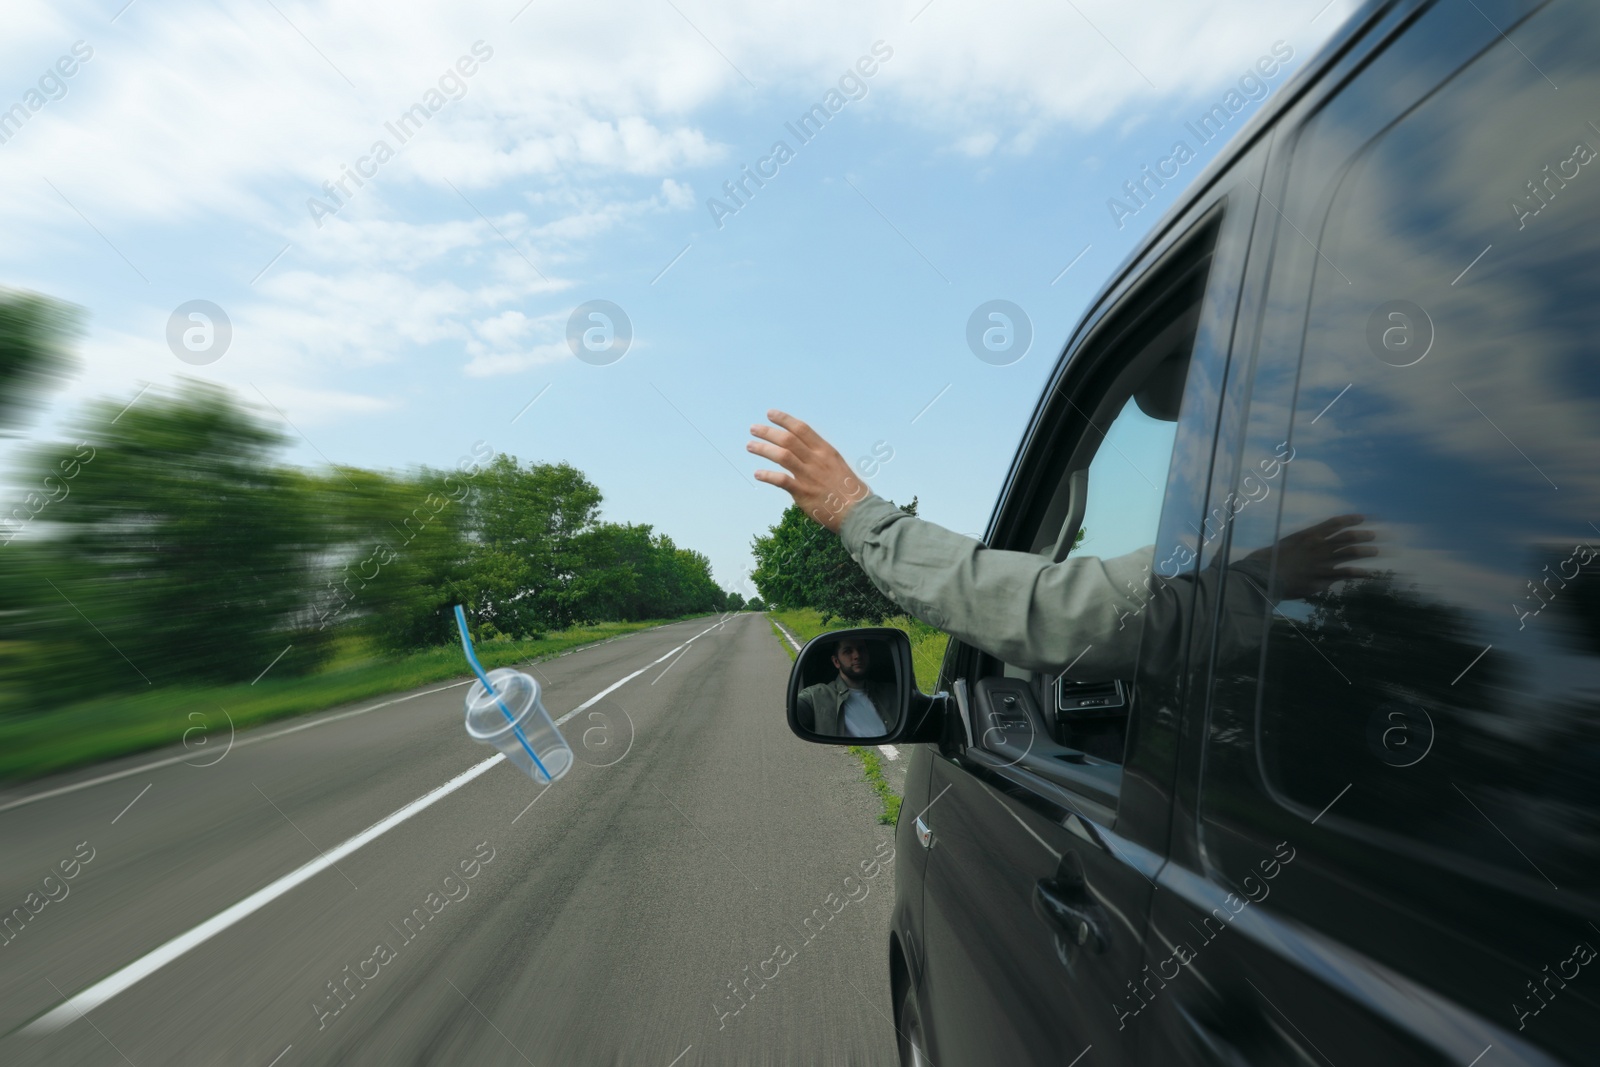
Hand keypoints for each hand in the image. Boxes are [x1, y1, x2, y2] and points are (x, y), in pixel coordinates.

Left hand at [746, 410, 867, 531]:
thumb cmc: (851, 492)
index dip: (784, 420)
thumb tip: (808, 454)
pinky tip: (758, 474)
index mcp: (826, 451)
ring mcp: (809, 476)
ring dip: (763, 449)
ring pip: (782, 455)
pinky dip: (767, 475)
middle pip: (788, 439)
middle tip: (754, 428)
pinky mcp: (804, 493)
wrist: (859, 513)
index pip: (802, 429)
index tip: (770, 414)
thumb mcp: (839, 467)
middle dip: (768, 432)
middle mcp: (817, 460)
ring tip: (750, 445)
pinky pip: (781, 480)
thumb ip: (822, 459)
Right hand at [1247, 513, 1377, 599]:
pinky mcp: (1322, 577)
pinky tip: (1371, 573)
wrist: (1262, 575)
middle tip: (1374, 535)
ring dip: (1366, 551)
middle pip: (1348, 537)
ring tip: (1377, 551)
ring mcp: (1322, 561)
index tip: (1363, 517)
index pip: (1335, 523)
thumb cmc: (1269, 560)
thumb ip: (1302, 543)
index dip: (1351, 519)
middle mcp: (1319, 546)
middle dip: (1364, 535)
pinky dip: (1360, 573)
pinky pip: (1346, 573)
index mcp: (1309, 535)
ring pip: (1351, 553)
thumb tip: (1310, 543)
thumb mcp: (1286, 545)